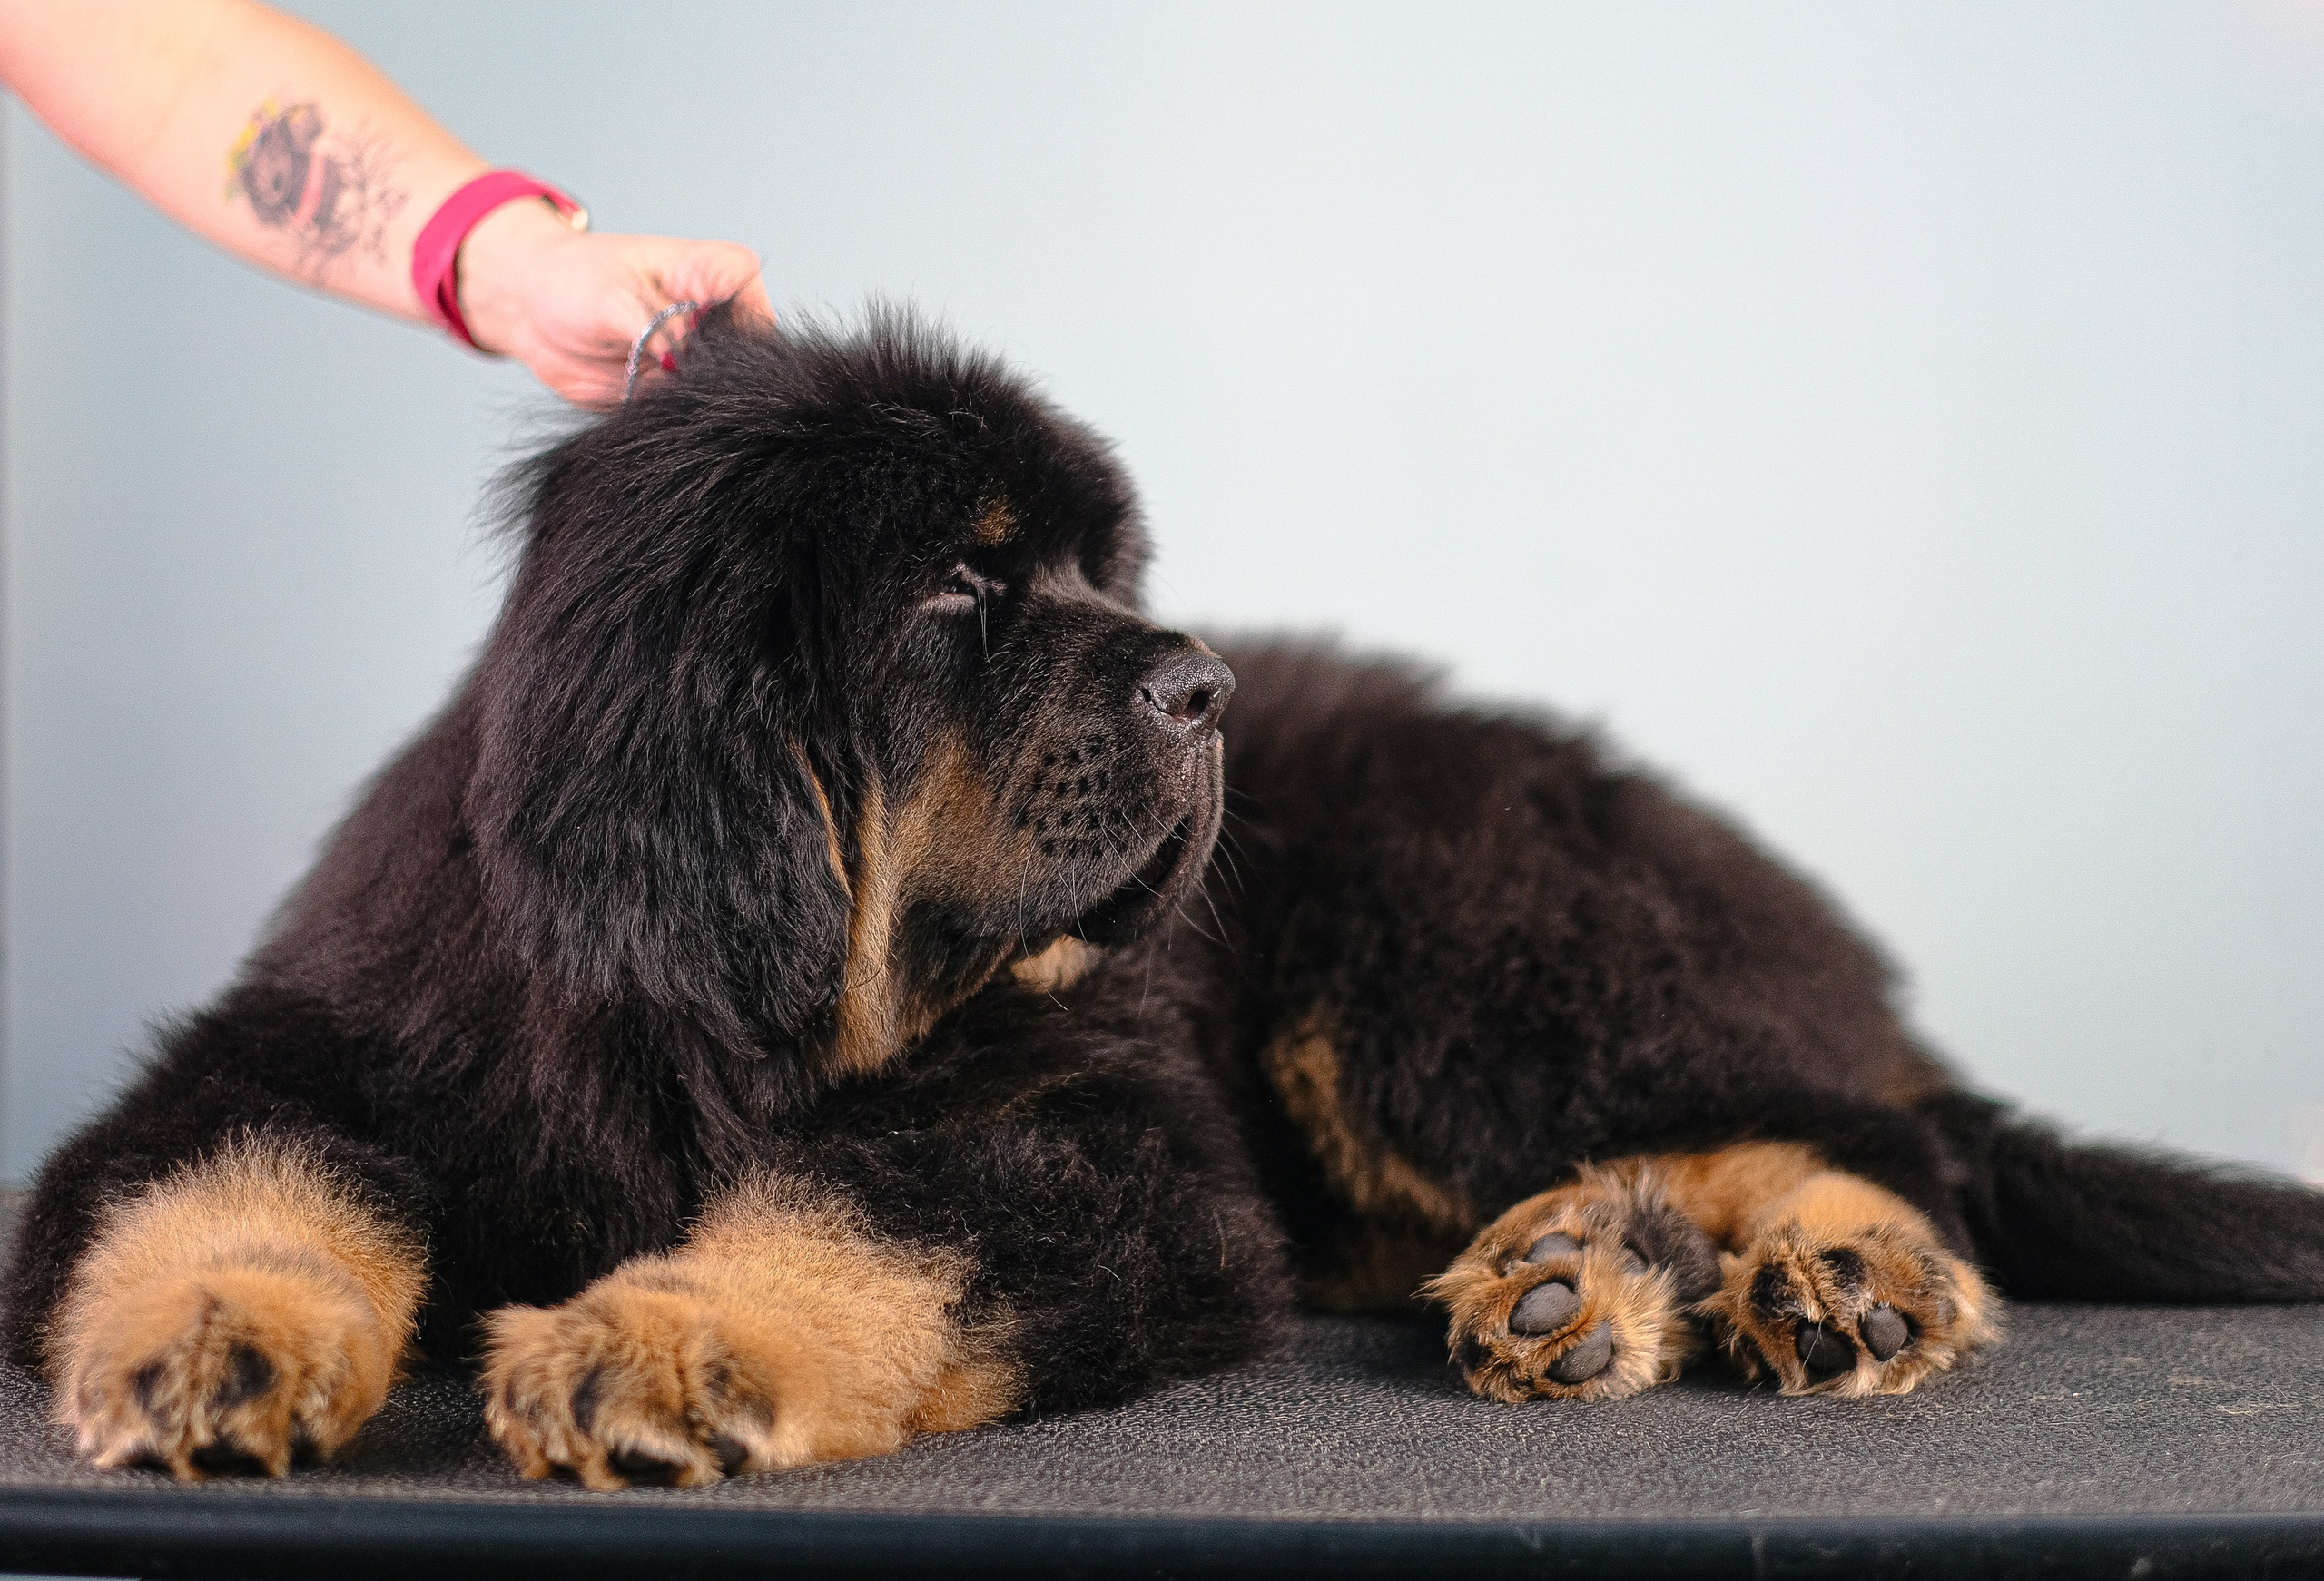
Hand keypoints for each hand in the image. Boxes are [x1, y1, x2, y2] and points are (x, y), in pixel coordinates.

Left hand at [453, 198, 772, 405]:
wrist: (530, 308)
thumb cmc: (572, 279)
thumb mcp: (614, 298)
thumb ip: (657, 330)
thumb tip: (686, 363)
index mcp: (721, 275)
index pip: (757, 314)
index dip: (736, 343)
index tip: (692, 351)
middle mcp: (721, 319)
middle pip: (749, 364)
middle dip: (713, 382)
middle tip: (663, 377)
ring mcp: (702, 359)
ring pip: (722, 397)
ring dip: (689, 406)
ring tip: (641, 384)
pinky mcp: (678, 392)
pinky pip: (689, 417)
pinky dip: (668, 420)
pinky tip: (639, 403)